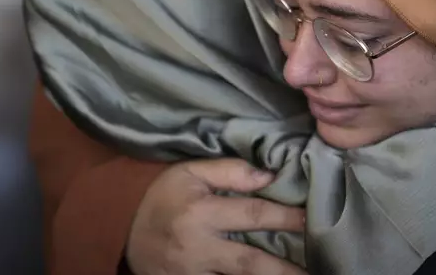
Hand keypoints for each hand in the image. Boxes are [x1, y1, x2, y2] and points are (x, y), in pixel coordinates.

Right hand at [127, 158, 306, 274]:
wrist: (121, 228)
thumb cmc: (162, 195)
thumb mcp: (189, 172)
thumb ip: (230, 171)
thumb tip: (269, 176)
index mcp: (200, 211)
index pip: (251, 214)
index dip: (284, 217)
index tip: (310, 220)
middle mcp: (197, 246)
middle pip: (249, 263)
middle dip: (284, 269)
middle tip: (315, 270)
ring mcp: (191, 273)